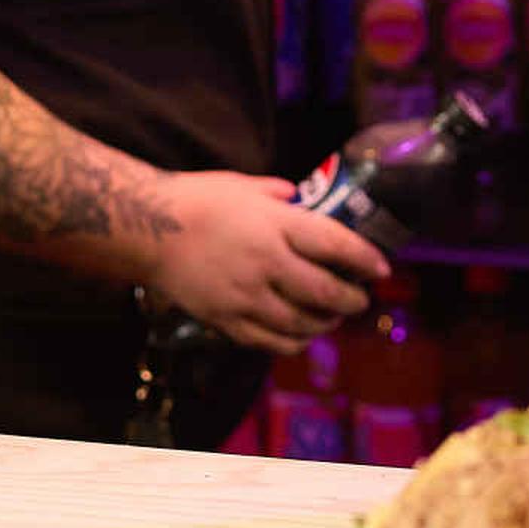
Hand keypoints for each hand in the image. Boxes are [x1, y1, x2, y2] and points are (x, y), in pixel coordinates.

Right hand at [144, 171, 386, 350]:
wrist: (146, 230)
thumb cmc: (196, 200)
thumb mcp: (242, 185)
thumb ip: (277, 193)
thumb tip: (299, 197)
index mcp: (275, 225)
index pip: (334, 245)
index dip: (364, 259)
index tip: (382, 268)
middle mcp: (266, 263)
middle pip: (324, 291)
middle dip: (351, 298)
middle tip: (361, 299)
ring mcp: (246, 296)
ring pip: (300, 322)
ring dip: (326, 323)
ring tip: (334, 318)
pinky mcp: (226, 319)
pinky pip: (269, 341)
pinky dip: (293, 342)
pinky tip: (301, 337)